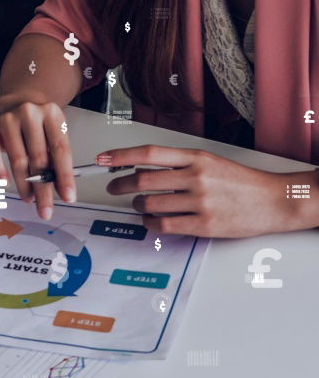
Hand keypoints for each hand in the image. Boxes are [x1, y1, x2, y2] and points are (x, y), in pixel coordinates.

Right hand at [0, 97, 75, 219]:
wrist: (15, 104)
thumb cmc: (36, 125)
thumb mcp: (53, 135)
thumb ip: (57, 160)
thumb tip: (62, 190)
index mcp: (51, 114)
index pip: (60, 149)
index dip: (65, 175)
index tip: (68, 196)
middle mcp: (29, 113)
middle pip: (38, 157)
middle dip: (42, 187)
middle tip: (45, 207)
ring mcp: (7, 119)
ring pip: (17, 158)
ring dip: (23, 184)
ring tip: (29, 198)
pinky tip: (4, 182)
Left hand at [101, 145, 317, 236]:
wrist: (275, 201)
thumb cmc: (240, 182)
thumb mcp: (209, 161)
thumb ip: (177, 164)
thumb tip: (140, 168)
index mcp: (196, 157)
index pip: (149, 153)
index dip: (120, 156)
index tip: (102, 159)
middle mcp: (196, 177)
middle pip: (142, 180)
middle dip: (121, 184)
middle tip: (115, 188)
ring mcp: (200, 201)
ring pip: (149, 203)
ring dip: (136, 205)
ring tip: (139, 204)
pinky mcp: (204, 224)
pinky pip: (163, 224)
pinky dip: (149, 223)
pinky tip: (150, 220)